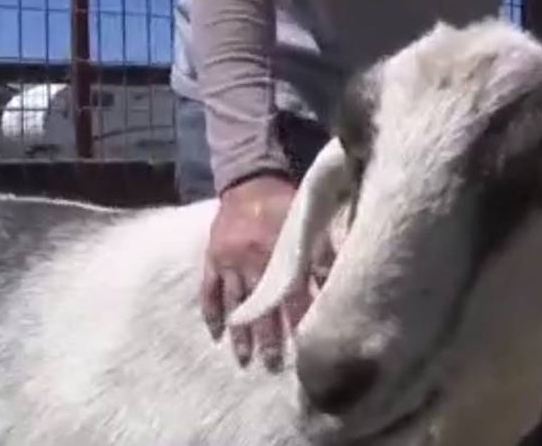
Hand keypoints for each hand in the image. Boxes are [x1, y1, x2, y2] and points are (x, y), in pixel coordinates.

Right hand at [201, 174, 314, 369]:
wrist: (248, 178)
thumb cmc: (282, 201)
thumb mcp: (306, 218)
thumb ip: (319, 249)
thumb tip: (334, 279)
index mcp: (277, 249)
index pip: (290, 292)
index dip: (298, 318)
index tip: (305, 343)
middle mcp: (251, 259)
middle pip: (261, 305)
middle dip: (268, 336)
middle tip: (273, 364)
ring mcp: (228, 261)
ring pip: (234, 303)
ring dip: (240, 332)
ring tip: (245, 359)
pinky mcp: (211, 258)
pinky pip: (208, 290)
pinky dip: (211, 313)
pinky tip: (215, 334)